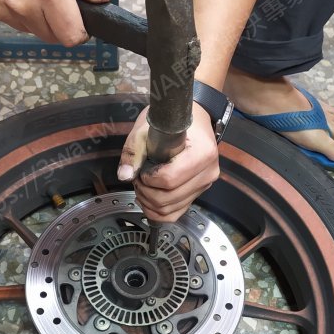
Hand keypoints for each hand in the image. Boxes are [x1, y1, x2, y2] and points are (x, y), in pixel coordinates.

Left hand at [117, 104, 219, 221]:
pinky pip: (176, 214)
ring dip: (149, 202)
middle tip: (137, 177)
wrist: (192, 119)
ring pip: (170, 209)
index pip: (169, 179)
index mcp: (202, 154)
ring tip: (142, 185)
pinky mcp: (198, 193)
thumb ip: (134, 151)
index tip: (142, 168)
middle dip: (146, 192)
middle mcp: (208, 172)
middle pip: (169, 198)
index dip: (148, 178)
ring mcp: (205, 185)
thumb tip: (125, 175)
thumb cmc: (172, 121)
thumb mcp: (147, 128)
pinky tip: (148, 199)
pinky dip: (158, 212)